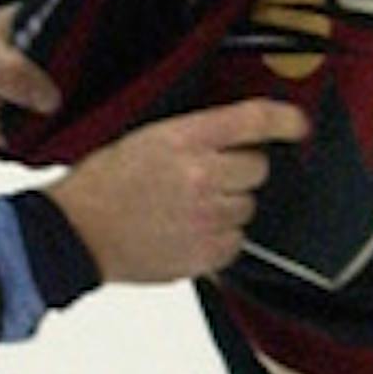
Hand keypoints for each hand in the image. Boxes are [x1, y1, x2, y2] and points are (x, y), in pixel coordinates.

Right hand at [45, 97, 308, 281]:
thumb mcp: (145, 138)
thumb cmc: (103, 185)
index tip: (296, 124)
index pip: (252, 121)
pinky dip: (219, 238)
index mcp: (184, 139)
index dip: (284, 120)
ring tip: (189, 208)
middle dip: (239, 171)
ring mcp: (206, 217)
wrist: (76, 232)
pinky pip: (236, 242)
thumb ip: (195, 136)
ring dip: (228, 206)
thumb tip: (238, 138)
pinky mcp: (206, 253)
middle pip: (258, 169)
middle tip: (206, 176)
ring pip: (248, 207)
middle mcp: (201, 175)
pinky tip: (189, 231)